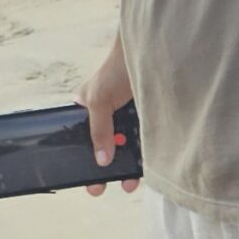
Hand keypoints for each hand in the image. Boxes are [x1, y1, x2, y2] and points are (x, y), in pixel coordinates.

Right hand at [75, 33, 140, 196]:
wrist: (155, 51)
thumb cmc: (119, 69)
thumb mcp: (100, 100)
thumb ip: (99, 131)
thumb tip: (102, 161)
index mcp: (90, 107)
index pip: (83, 138)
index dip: (82, 158)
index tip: (82, 179)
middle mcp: (110, 114)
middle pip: (106, 146)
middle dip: (105, 169)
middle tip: (100, 188)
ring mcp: (132, 117)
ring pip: (128, 147)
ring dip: (127, 166)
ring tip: (127, 184)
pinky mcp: (153, 118)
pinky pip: (148, 141)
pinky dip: (146, 156)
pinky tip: (146, 171)